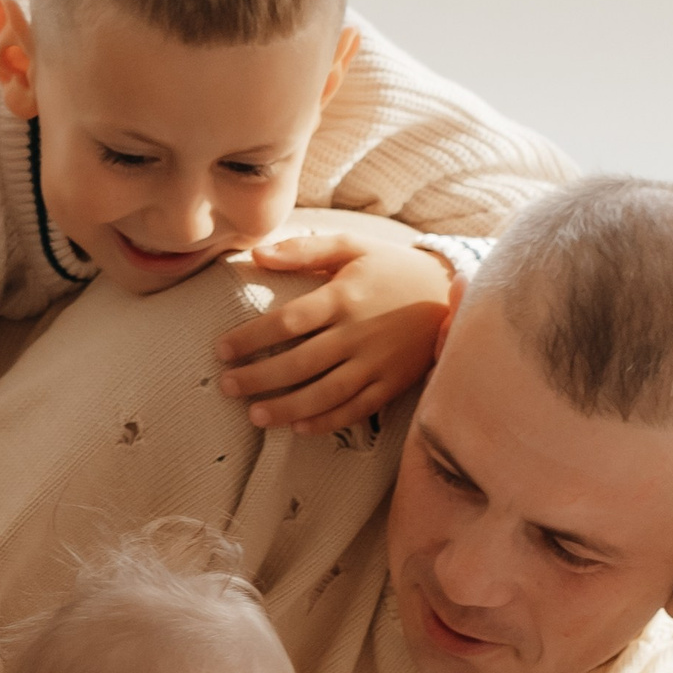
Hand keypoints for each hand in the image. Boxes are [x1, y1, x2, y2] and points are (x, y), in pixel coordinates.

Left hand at [213, 230, 452, 432]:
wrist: (451, 292)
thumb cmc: (391, 268)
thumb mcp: (352, 246)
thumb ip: (305, 249)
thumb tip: (257, 254)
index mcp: (344, 297)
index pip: (288, 322)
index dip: (251, 338)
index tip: (221, 350)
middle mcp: (359, 333)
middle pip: (300, 363)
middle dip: (258, 378)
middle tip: (226, 385)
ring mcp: (377, 362)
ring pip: (325, 393)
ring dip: (286, 407)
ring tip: (254, 415)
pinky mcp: (392, 384)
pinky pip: (356, 409)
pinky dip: (327, 421)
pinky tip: (298, 426)